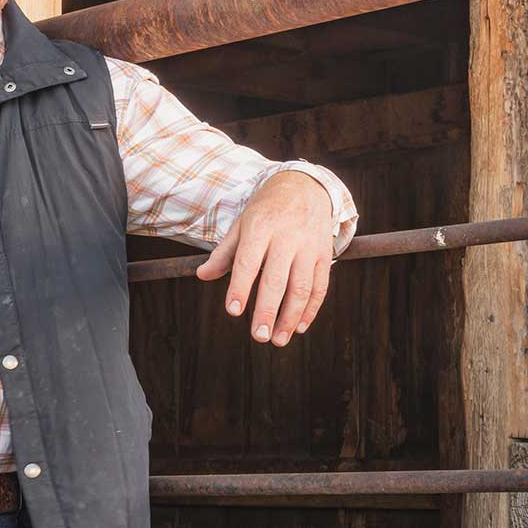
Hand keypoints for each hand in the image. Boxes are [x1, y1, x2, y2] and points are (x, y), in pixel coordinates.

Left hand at [195, 171, 334, 346]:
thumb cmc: (266, 212)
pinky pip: (320, 286)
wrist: (306, 187)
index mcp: (260, 229)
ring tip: (278, 340)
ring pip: (302, 287)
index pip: (248, 262)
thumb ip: (224, 253)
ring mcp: (308, 247)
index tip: (234, 311)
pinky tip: (298, 327)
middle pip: (277, 280)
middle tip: (259, 337)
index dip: (240, 287)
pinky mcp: (325, 254)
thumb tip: (202, 275)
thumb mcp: (241, 225)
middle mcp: (286, 238)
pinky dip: (311, 309)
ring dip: (290, 317)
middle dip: (268, 311)